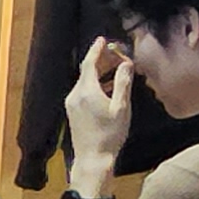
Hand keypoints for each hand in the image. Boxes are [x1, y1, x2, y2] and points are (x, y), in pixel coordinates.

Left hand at [63, 38, 133, 179]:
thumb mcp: (121, 108)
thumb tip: (125, 65)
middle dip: (101, 60)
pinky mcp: (74, 112)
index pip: (89, 63)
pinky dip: (96, 85)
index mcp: (86, 91)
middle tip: (116, 54)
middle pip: (87, 71)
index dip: (96, 49)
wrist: (93, 159)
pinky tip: (108, 89)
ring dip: (100, 73)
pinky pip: (84, 92)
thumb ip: (122, 83)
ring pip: (86, 82)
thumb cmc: (109, 135)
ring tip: (116, 69)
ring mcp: (72, 104)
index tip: (103, 39)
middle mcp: (75, 95)